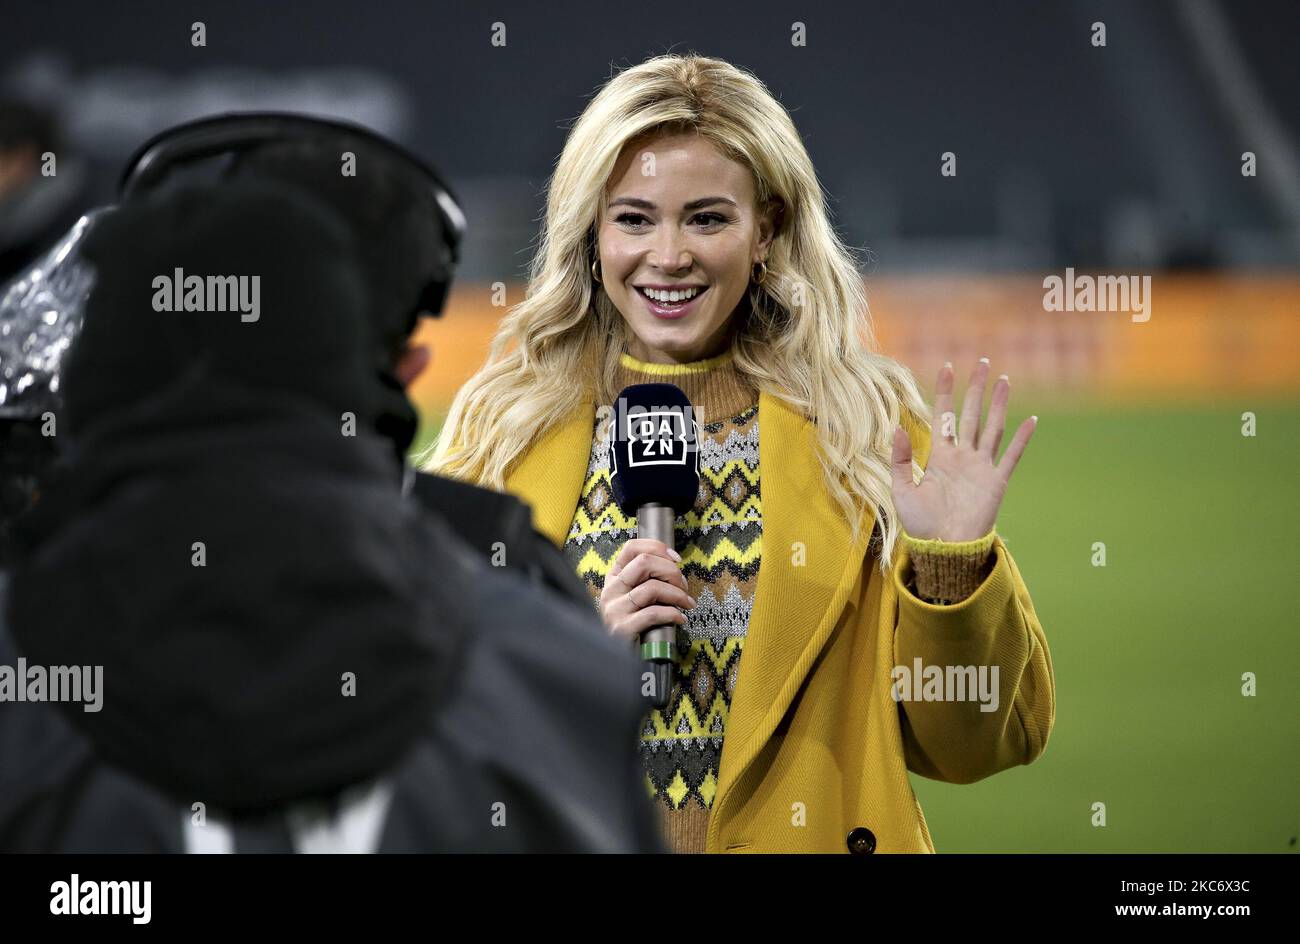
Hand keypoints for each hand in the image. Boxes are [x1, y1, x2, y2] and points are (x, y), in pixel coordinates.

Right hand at [599, 539, 695, 643]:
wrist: (616, 660)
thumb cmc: (633, 627)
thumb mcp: (635, 599)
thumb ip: (647, 581)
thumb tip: (675, 569)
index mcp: (614, 577)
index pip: (631, 548)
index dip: (658, 548)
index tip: (676, 559)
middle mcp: (611, 590)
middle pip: (644, 562)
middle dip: (672, 572)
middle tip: (684, 586)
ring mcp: (615, 609)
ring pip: (652, 588)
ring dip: (677, 595)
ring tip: (687, 604)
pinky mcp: (622, 628)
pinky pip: (653, 613)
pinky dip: (673, 614)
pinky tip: (680, 619)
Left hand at [890, 358, 1035, 541]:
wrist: (944, 549)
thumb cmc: (921, 524)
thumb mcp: (903, 490)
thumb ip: (901, 459)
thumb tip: (896, 427)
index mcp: (939, 456)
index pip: (943, 415)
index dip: (944, 391)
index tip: (947, 367)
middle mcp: (962, 456)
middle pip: (971, 414)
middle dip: (976, 389)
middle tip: (983, 363)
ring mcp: (981, 467)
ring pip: (992, 427)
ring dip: (999, 404)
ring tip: (1005, 380)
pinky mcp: (996, 482)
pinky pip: (1011, 456)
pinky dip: (1022, 438)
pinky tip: (1032, 420)